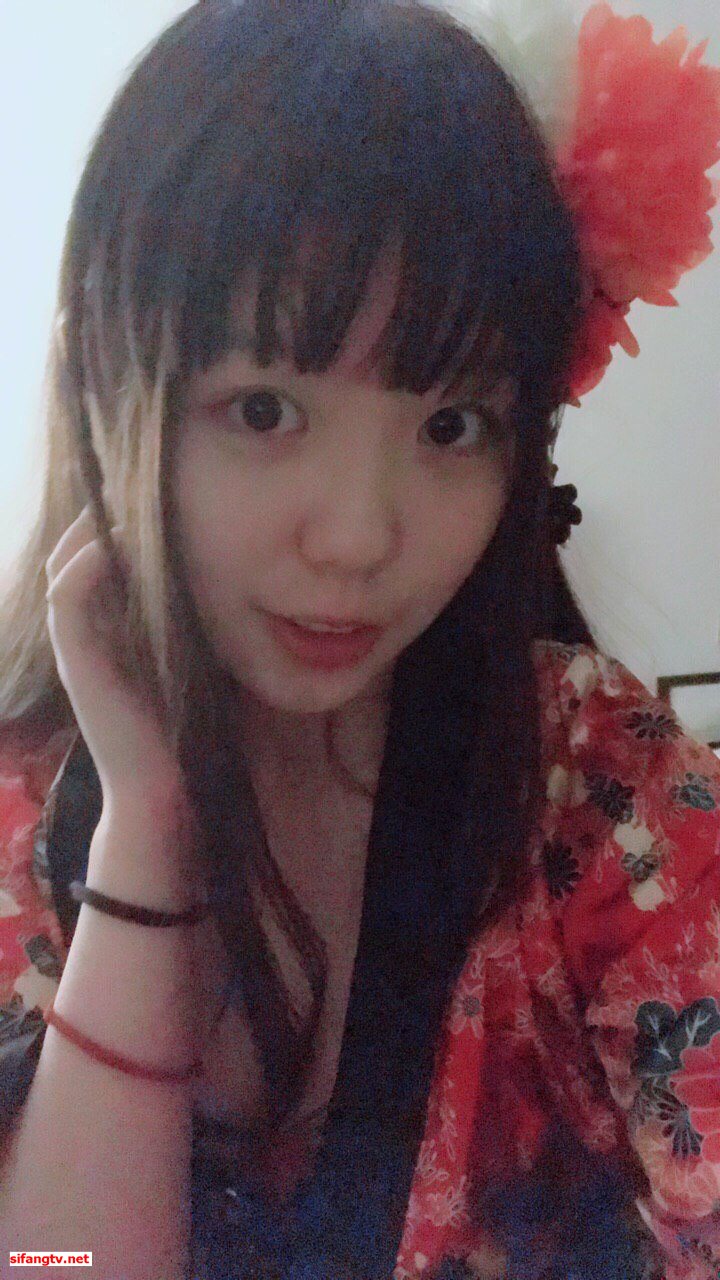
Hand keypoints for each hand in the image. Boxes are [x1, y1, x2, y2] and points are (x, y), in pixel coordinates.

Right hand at [45, 505, 184, 812]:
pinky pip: (67, 597)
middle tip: (127, 483)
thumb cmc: (181, 725)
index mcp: (106, 631)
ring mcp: (75, 646)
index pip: (92, 562)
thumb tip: (212, 576)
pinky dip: (86, 564)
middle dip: (94, 517)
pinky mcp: (77, 660)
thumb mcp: (186, 657)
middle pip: (70, 556)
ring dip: (87, 530)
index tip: (145, 494)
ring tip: (119, 501)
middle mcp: (83, 634)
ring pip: (63, 569)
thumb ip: (183, 620)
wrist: (163, 785)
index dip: (108, 525)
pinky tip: (115, 542)